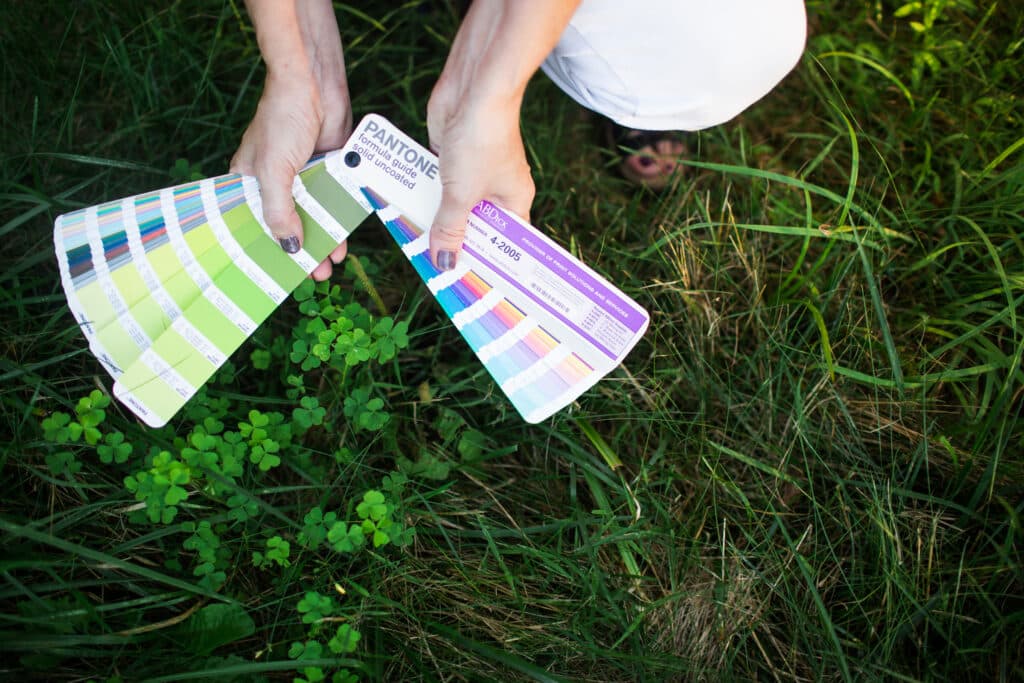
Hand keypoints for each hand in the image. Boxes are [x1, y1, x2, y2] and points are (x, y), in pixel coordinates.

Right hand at [230, 0, 350, 280]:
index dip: (266, 248)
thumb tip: (289, 247)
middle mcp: (275, 180)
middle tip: (313, 276)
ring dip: (323, 239)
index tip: (276, 273)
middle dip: (301, 251)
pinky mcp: (328, 169)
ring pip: (313, 215)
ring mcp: (303, 175)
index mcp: (249, 179)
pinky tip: (345, 240)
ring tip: (332, 265)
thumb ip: (279, 210)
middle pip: (287, 223)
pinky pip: (333, 201)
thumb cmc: (282, 118)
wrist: (314, 83)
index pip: (254, 222)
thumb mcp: (274, 170)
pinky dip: (339, 220)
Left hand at [426, 82, 534, 270]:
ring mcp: (471, 172)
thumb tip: (445, 262)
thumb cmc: (482, 139)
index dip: (486, 261)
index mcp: (513, 201)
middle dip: (454, 242)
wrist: (473, 89)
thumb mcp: (462, 195)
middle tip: (436, 268)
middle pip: (472, 226)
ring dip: (433, 217)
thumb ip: (450, 229)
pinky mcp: (449, 156)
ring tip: (415, 243)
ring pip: (450, 205)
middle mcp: (495, 189)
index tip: (470, 281)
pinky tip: (404, 208)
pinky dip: (421, 193)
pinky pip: (434, 183)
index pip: (503, 242)